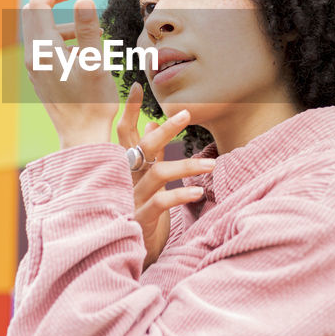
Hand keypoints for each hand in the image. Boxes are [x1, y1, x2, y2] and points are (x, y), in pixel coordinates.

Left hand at [21, 0, 119, 148]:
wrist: (81, 137)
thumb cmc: (91, 103)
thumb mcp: (95, 63)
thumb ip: (89, 30)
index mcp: (43, 50)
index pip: (38, 4)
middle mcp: (33, 56)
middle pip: (33, 14)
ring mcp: (35, 67)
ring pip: (39, 30)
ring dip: (60, 19)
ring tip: (89, 24)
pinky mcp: (41, 76)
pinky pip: (45, 45)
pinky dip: (61, 35)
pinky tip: (84, 46)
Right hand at [118, 103, 216, 270]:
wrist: (126, 249)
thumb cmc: (139, 209)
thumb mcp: (143, 178)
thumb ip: (149, 152)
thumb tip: (153, 124)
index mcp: (124, 165)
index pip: (122, 132)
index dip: (127, 109)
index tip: (136, 86)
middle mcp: (125, 178)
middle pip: (142, 146)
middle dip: (166, 129)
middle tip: (187, 114)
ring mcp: (131, 197)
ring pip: (158, 173)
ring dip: (188, 166)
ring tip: (212, 165)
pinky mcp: (140, 217)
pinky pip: (162, 201)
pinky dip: (182, 194)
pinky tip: (199, 191)